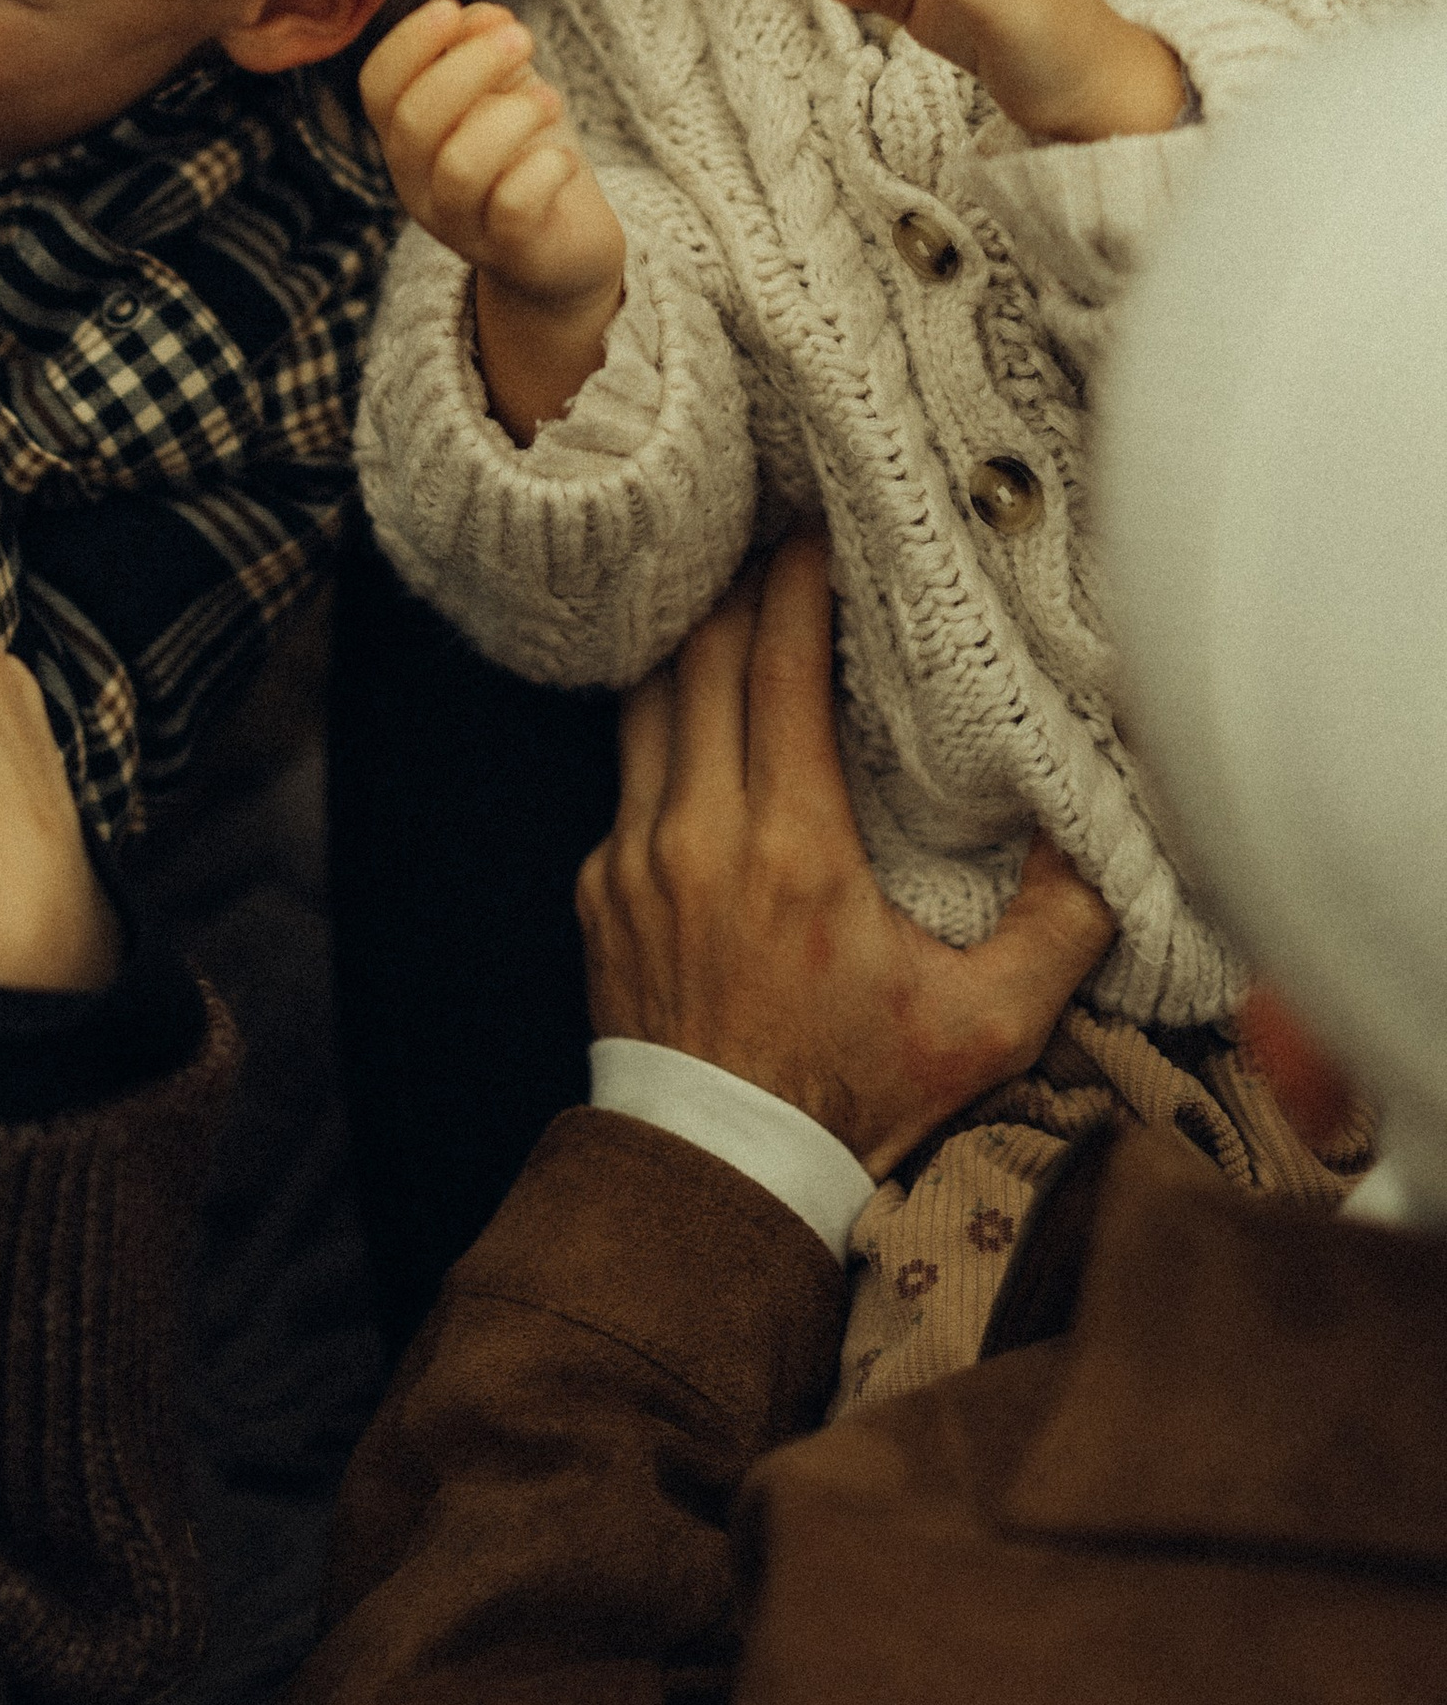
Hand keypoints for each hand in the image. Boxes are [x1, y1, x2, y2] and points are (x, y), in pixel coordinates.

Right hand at [361, 0, 627, 438]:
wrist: (565, 250)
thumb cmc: (527, 156)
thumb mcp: (506, 89)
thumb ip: (485, 45)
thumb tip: (481, 16)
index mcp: (406, 138)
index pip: (378, 87)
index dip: (408, 43)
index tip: (452, 7)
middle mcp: (418, 185)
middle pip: (415, 121)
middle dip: (471, 65)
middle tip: (522, 37)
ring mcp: (460, 226)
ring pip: (461, 166)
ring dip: (511, 116)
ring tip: (551, 100)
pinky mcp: (511, 253)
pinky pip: (513, 207)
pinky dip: (544, 168)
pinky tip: (561, 159)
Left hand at [578, 537, 1115, 1178]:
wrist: (722, 1173)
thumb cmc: (855, 1095)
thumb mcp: (986, 1024)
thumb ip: (1061, 926)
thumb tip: (1105, 837)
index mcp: (792, 846)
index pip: (775, 666)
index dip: (794, 583)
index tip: (819, 531)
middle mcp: (697, 833)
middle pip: (697, 657)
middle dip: (737, 589)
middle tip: (776, 544)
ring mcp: (632, 856)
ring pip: (645, 703)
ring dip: (687, 646)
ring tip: (729, 604)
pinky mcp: (598, 887)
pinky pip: (623, 773)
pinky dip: (660, 725)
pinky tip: (694, 712)